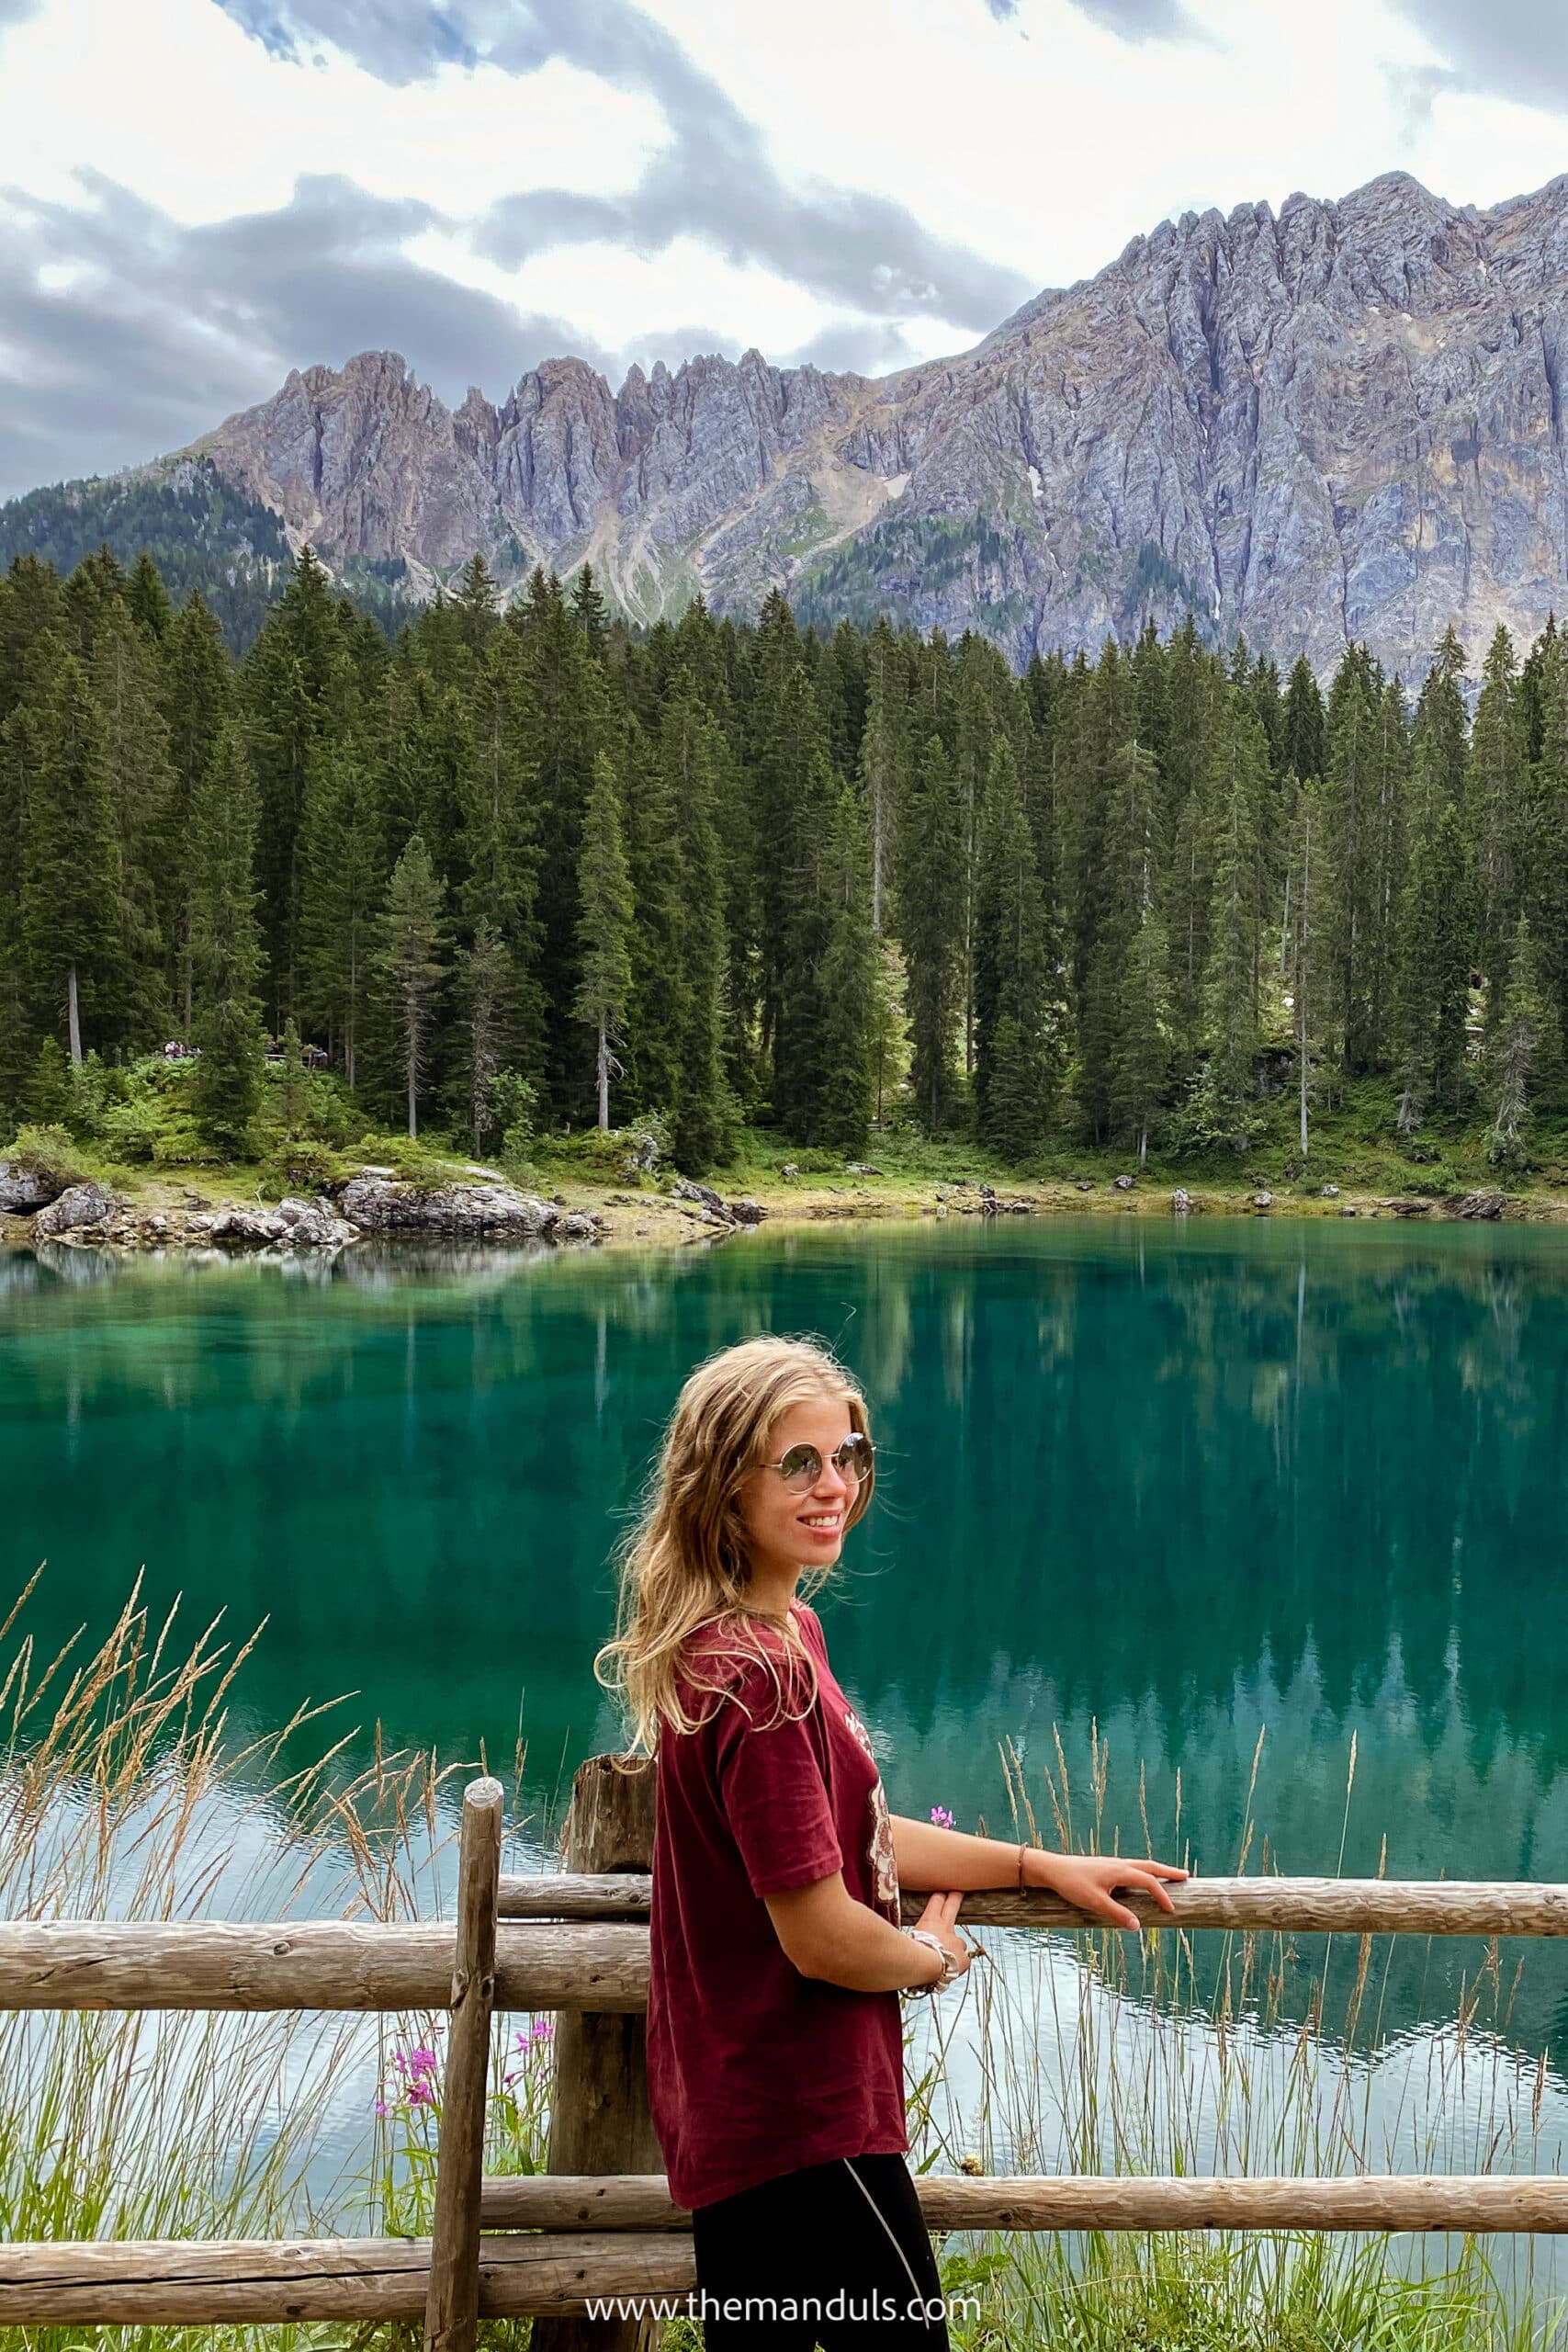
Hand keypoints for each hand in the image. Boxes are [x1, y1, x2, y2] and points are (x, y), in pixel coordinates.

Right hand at [913, 1890, 973, 1981]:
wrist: (925, 1967)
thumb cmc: (912, 1955)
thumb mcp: (908, 1940)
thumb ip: (912, 1937)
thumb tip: (904, 1940)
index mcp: (930, 1921)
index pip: (936, 1902)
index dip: (939, 1897)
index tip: (942, 1893)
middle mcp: (945, 1927)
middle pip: (953, 1905)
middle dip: (956, 1897)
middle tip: (958, 1892)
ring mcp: (957, 1941)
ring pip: (959, 1942)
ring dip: (955, 1946)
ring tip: (948, 1958)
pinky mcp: (964, 1956)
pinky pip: (964, 1959)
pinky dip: (959, 1963)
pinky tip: (952, 1969)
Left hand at [1024, 1849, 1187, 1930]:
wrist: (1052, 1869)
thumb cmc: (1072, 1885)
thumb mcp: (1095, 1902)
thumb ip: (1117, 1914)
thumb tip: (1138, 1926)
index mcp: (1120, 1871)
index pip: (1148, 1881)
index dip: (1162, 1895)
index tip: (1171, 1909)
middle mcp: (1119, 1864)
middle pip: (1150, 1866)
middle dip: (1168, 1871)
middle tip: (1186, 1876)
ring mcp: (1112, 1863)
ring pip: (1141, 1864)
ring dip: (1157, 1869)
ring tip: (1170, 1874)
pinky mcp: (1105, 1866)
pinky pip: (1132, 1866)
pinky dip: (1144, 1870)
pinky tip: (1141, 1877)